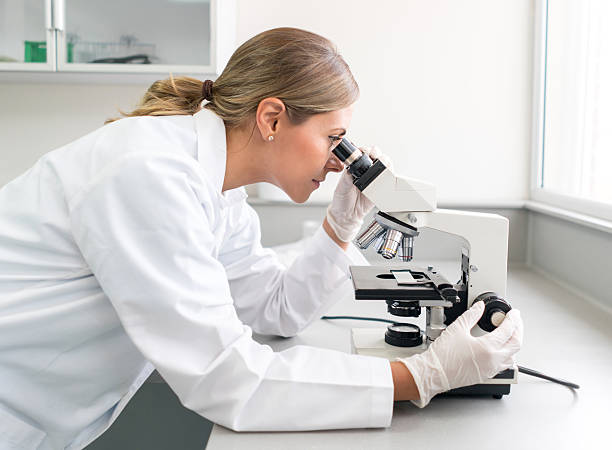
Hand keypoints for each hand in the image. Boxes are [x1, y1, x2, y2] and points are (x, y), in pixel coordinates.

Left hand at [325, 145, 388, 241]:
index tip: (365, 152)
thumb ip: (347, 178)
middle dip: (377, 153)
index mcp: (354, 168)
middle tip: (375, 156)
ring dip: (385, 161)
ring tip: (382, 164)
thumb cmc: (342, 201)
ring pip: (384, 164)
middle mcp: (365, 171)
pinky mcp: (380, 187)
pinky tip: (387, 175)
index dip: (365, 150)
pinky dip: (390, 174)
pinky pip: (388, 178)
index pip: (362, 153)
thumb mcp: (341, 188)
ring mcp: (373, 178)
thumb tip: (351, 169)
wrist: (348, 216)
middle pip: (376, 155)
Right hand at [397, 301, 522, 406]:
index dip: (512, 319)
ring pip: (512, 356)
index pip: (507, 330)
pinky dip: (507, 355)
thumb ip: (471, 315)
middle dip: (518, 330)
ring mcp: (491, 370)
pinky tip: (501, 350)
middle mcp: (493, 360)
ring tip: (510, 334)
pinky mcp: (486, 375)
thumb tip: (479, 307)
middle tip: (516, 321)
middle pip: (516, 344)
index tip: (513, 313)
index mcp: (488, 348)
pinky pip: (504, 365)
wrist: (434, 373)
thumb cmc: (442, 355)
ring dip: (514, 344)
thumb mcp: (457, 328)